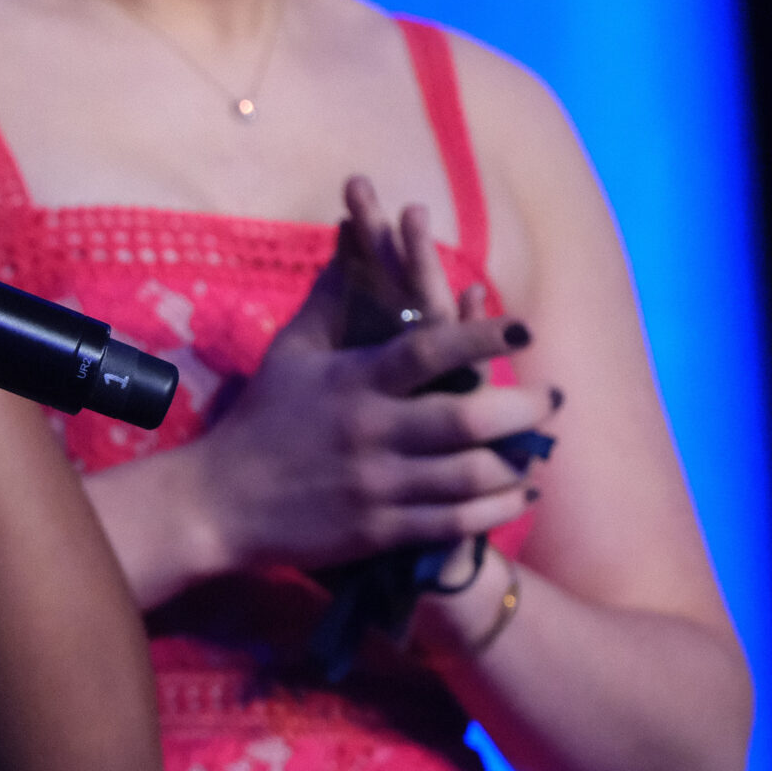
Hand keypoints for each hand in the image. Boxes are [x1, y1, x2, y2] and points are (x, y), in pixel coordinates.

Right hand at [182, 179, 558, 574]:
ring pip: (470, 475)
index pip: (426, 351)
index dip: (480, 336)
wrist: (219, 503)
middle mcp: (368, 432)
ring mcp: (376, 486)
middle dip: (521, 408)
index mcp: (351, 382)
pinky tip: (517, 493)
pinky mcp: (379, 532)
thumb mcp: (290, 353)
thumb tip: (353, 238)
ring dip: (516, 462)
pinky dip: (497, 509)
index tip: (524, 329)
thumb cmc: (261, 419)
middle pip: (464, 419)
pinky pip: (455, 522)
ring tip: (539, 448)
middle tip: (552, 399)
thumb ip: (331, 300)